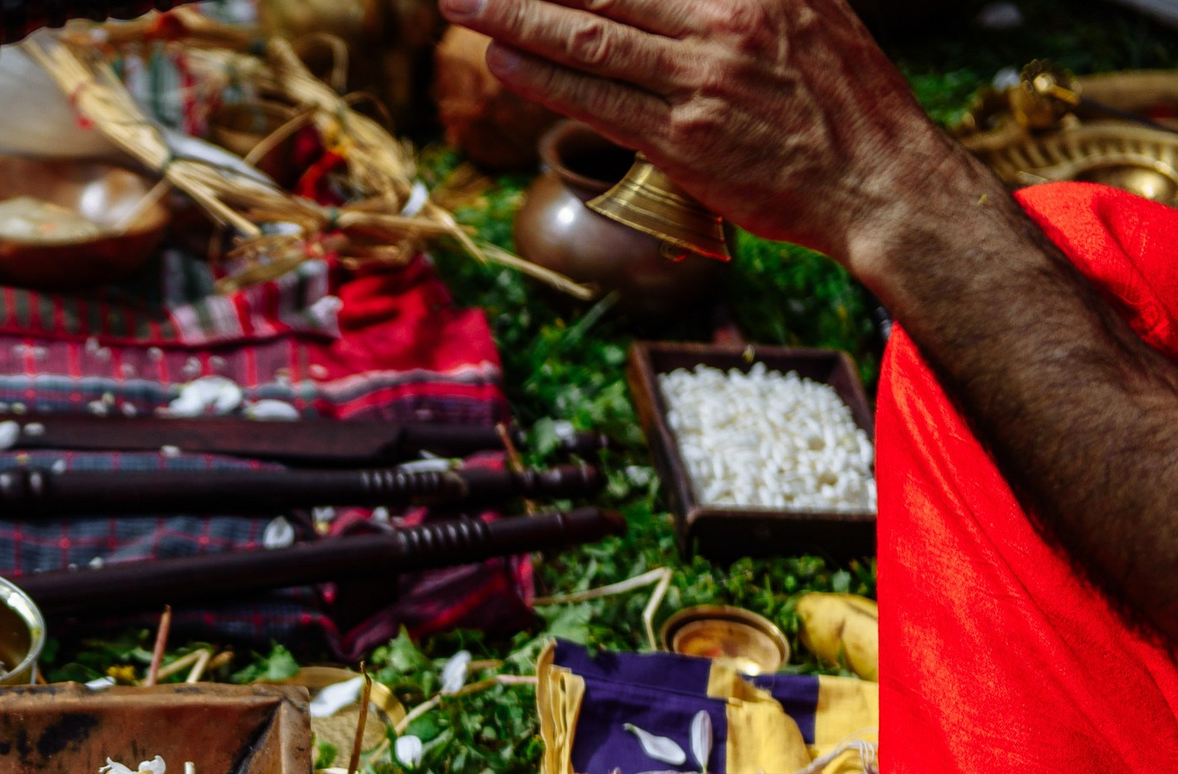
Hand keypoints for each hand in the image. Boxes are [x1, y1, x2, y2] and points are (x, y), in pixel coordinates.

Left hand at [441, 0, 977, 273]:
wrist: (883, 183)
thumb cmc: (847, 105)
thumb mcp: (813, 14)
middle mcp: (724, 25)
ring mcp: (701, 83)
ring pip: (590, 38)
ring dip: (516, 19)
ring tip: (463, 5)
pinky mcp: (682, 141)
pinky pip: (597, 102)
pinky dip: (543, 79)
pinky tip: (503, 62)